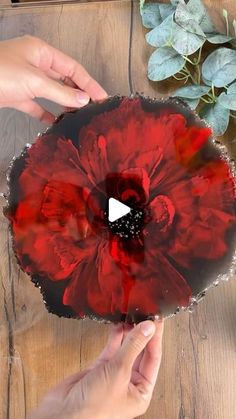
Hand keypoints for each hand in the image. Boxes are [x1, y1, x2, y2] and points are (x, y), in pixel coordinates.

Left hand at [0, 36, 106, 123]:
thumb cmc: (0, 73)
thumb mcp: (35, 81)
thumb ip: (61, 92)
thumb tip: (83, 100)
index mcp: (41, 53)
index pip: (73, 68)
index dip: (89, 83)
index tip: (102, 97)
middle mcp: (35, 64)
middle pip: (63, 80)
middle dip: (78, 94)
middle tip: (94, 109)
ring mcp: (25, 80)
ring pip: (51, 93)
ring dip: (64, 104)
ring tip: (79, 117)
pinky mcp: (17, 95)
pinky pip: (37, 105)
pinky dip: (46, 114)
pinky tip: (56, 123)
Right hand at [29, 320, 163, 418]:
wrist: (63, 414)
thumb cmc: (94, 407)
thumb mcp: (118, 372)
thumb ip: (133, 346)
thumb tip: (149, 327)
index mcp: (141, 392)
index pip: (153, 359)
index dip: (155, 338)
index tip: (156, 319)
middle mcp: (129, 383)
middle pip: (140, 353)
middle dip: (142, 334)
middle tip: (144, 313)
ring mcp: (113, 375)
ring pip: (125, 349)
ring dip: (128, 333)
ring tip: (132, 314)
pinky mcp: (99, 369)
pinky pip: (111, 349)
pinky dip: (115, 337)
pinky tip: (119, 324)